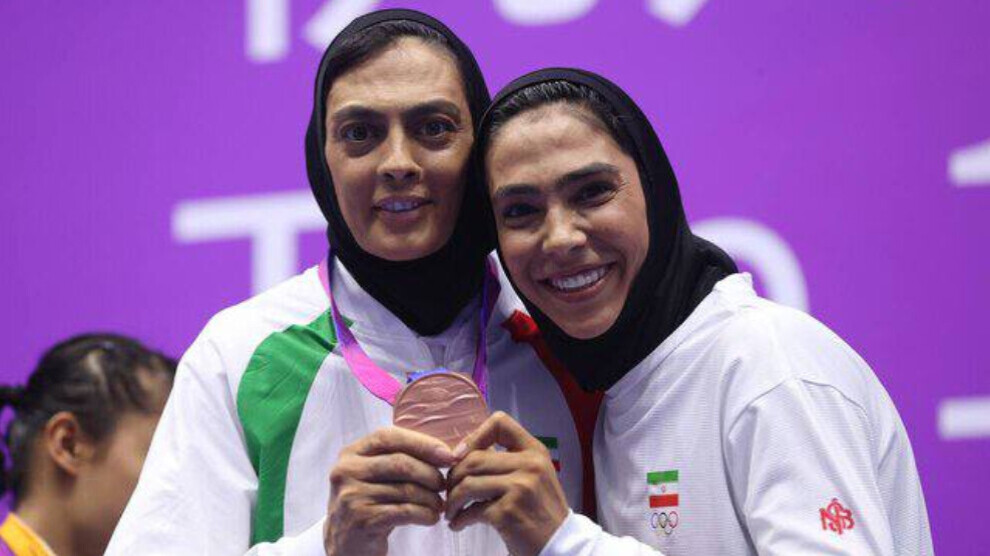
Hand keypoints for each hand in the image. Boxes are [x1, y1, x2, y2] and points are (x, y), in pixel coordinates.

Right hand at [324, 427, 455, 555]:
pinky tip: (431, 518)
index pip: (388, 436)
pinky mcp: (361, 520)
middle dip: (429, 473)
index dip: (421, 443)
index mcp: (350, 453)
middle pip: (400, 463)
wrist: (346, 543)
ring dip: (430, 498)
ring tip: (439, 504)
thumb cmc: (370, 503)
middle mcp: (346, 471)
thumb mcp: (376, 475)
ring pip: (405, 489)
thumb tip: (445, 452)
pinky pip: (404, 512)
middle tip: (443, 485)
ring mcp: (351, 496)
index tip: (447, 455)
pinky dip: (425, 514)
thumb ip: (399, 457)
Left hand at [445, 411, 568, 555]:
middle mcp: (529, 464)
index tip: (460, 456)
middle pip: (474, 458)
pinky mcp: (508, 512)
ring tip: (451, 510)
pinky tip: (458, 524)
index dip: (473, 436)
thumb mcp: (533, 476)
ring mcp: (520, 487)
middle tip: (449, 492)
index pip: (500, 423)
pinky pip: (471, 510)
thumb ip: (507, 461)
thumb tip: (462, 453)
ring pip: (467, 484)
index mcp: (535, 451)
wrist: (560, 544)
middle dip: (453, 477)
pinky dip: (459, 518)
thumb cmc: (540, 511)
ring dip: (452, 500)